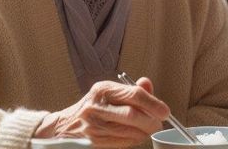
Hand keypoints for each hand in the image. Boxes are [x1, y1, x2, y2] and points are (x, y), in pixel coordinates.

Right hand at [34, 77, 169, 146]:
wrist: (63, 127)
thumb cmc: (93, 107)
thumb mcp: (109, 93)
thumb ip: (130, 89)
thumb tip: (147, 84)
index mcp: (103, 89)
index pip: (134, 95)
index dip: (153, 103)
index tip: (165, 111)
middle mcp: (96, 106)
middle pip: (133, 115)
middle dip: (151, 121)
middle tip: (158, 123)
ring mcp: (93, 125)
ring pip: (129, 131)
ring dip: (144, 132)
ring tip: (148, 129)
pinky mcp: (93, 142)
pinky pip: (121, 143)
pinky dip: (133, 140)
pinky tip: (135, 136)